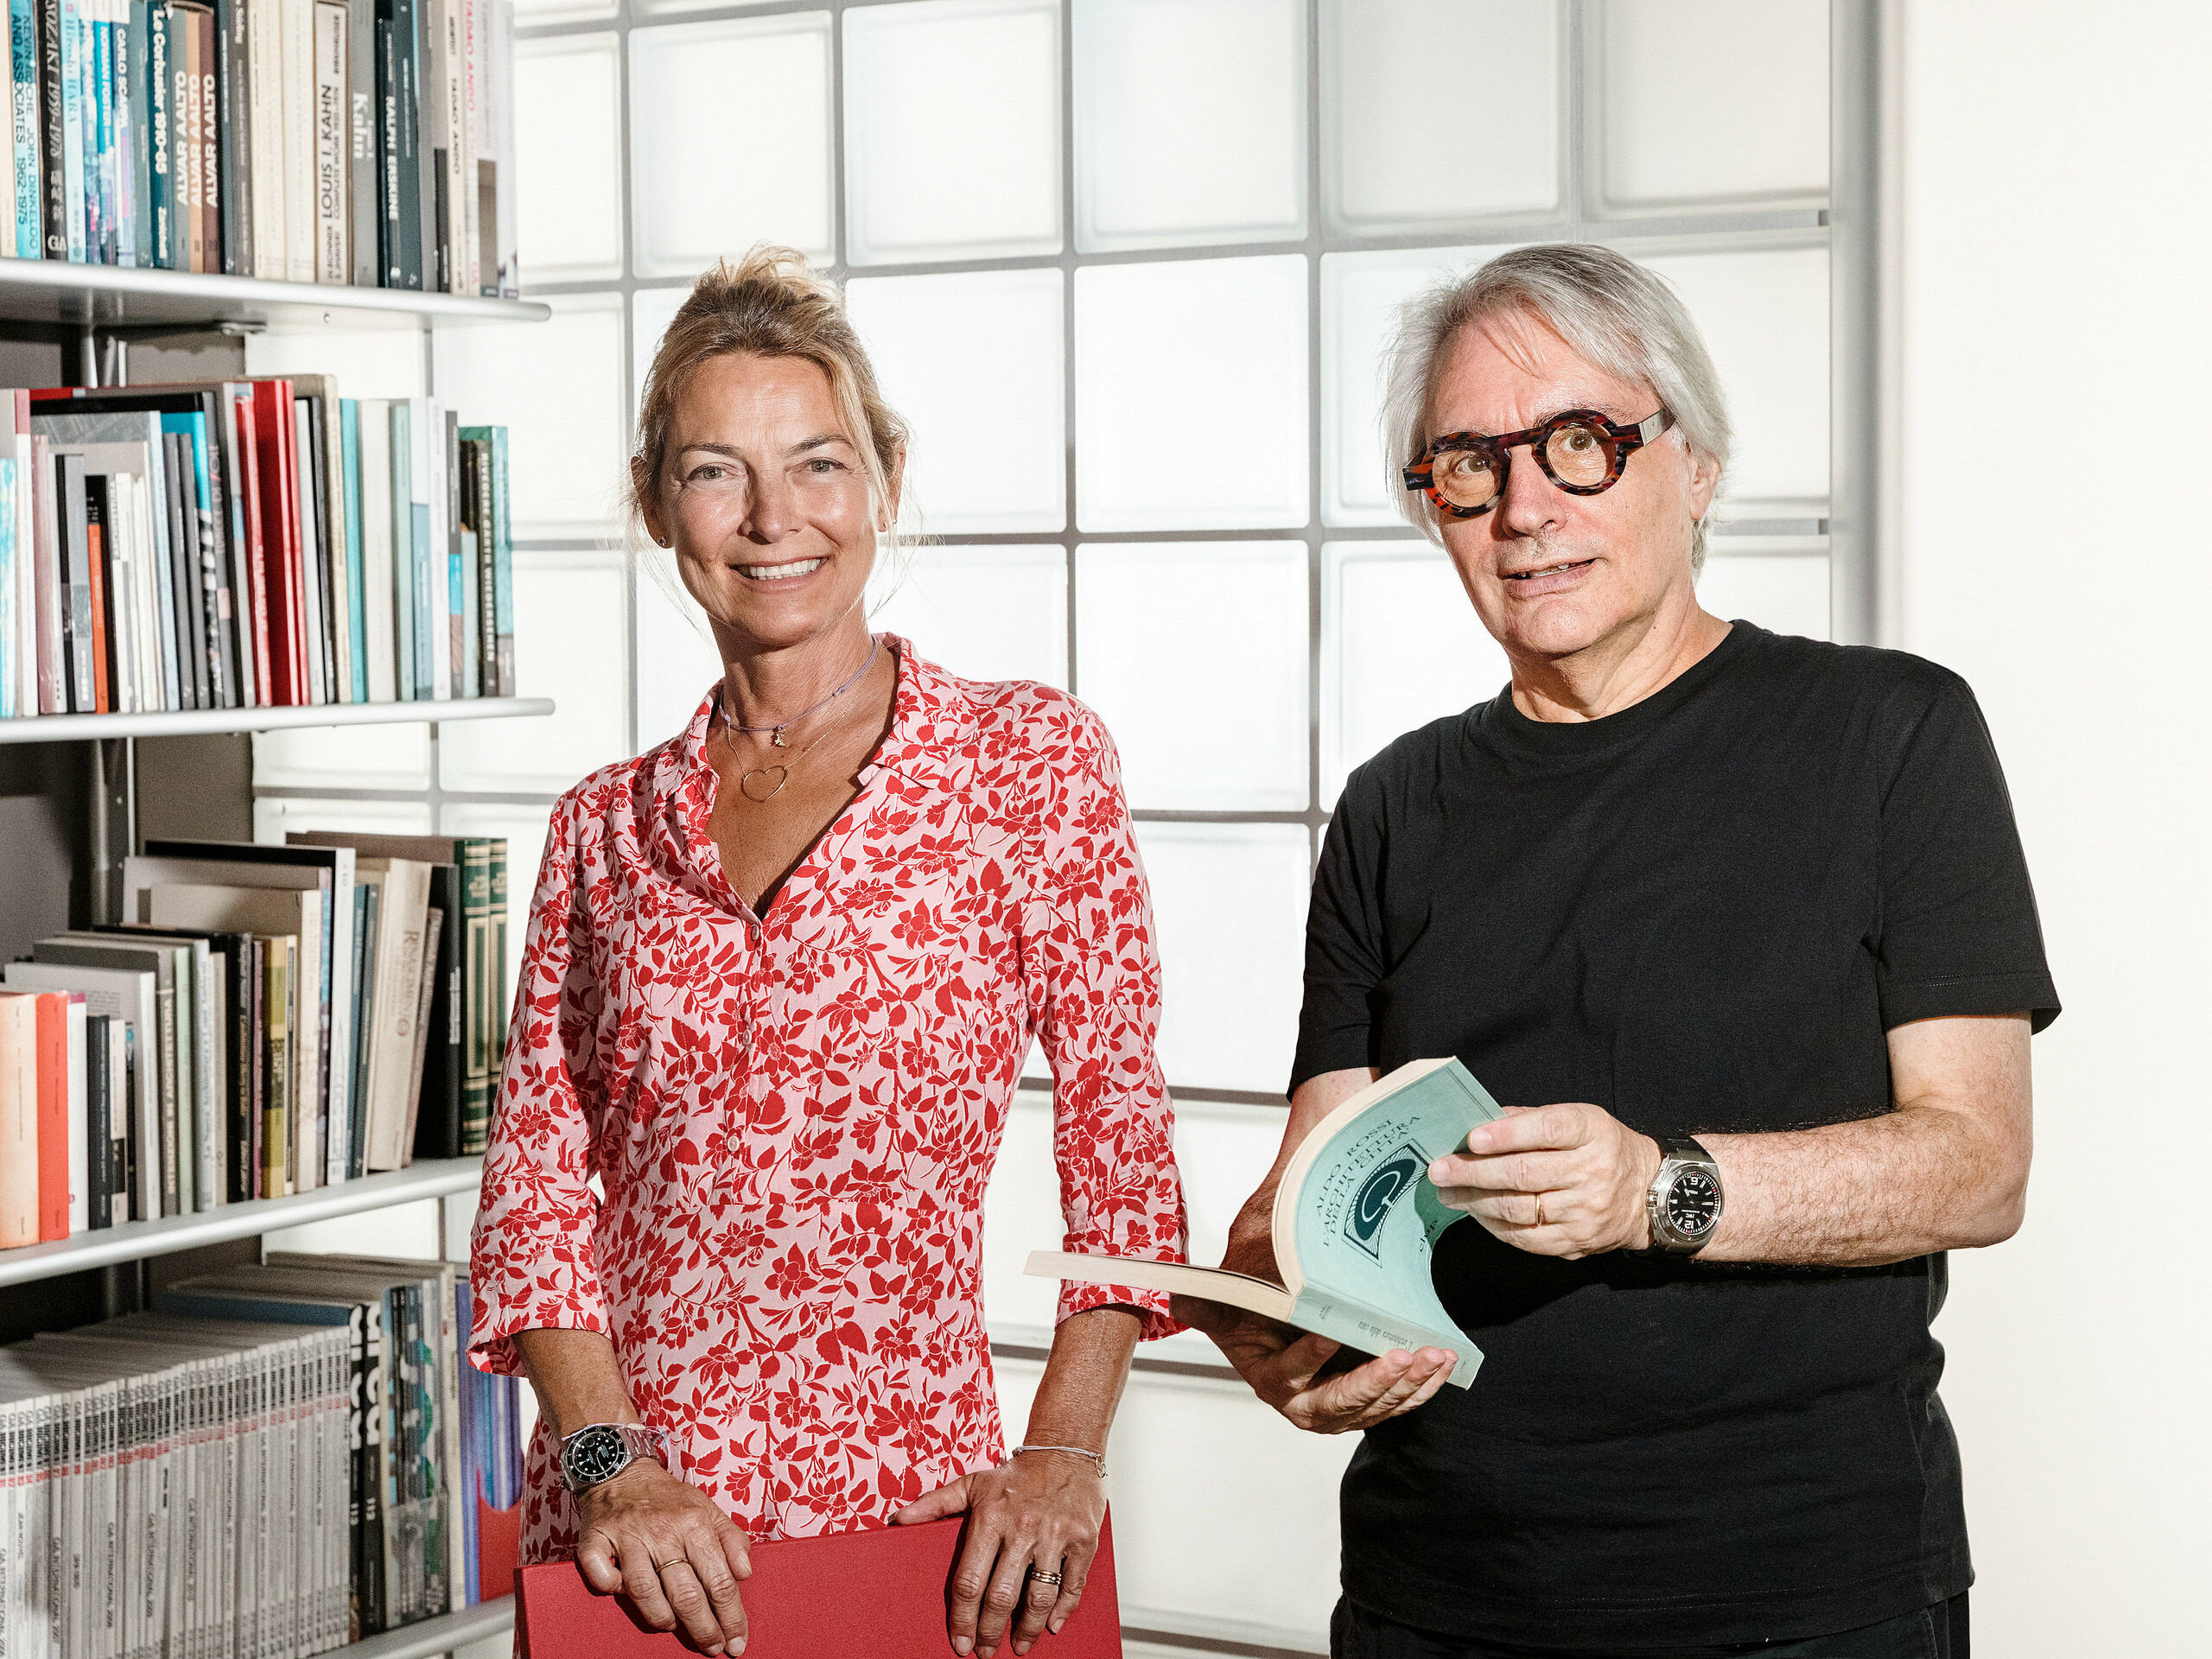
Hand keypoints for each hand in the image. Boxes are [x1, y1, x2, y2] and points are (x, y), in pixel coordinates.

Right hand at [574, 1459, 751, 1655]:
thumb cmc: (670, 1498)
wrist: (622, 1470)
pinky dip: (610, 1586)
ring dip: (660, 1617)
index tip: (737, 1642)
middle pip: (686, 1594)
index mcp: (695, 1524)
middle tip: (713, 1648)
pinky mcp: (595, 1539)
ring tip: (673, 1627)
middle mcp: (663, 1531)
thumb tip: (745, 1573)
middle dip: (703, 1629)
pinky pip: (600, 1574)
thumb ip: (732, 1539)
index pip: (720, 1581)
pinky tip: (620, 1592)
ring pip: (644, 1591)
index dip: (731, 1617)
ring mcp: (628, 1536)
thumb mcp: (709, 1509)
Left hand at [894, 1454, 1104, 1657]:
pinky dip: (1062, 1610)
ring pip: (1038, 1597)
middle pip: (1001, 1596)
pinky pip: (1072, 1585)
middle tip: (985, 1652)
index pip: (969, 1581)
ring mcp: (1055, 1536)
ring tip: (1017, 1647)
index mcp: (990, 1518)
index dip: (962, 1618)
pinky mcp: (1084, 1541)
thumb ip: (934, 1504)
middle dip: (990, 1632)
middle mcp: (1022, 1529)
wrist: (1067, 1450)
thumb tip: (897, 1520)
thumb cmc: (1017, 1474)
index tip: (959, 1642)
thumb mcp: (972, 1484)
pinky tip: (1052, 1625)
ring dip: (1027, 1630)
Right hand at [1175, 1295, 1455, 1433]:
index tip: (1327, 1333)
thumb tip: (1175, 1295)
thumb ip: (1208, 1302)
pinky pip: (1398, 1404)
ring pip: (1376, 1406)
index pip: (1288, 1374)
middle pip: (1340, 1403)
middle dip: (1374, 1381)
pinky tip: (1442, 1364)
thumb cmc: (1257, 1313)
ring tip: (1432, 1355)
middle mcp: (1304, 1404)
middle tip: (1401, 1356)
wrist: (1285, 1321)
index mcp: (1269, 1379)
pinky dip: (1423, 1388)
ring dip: (1408, 1384)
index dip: (1308, 1357)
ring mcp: (1341, 1408)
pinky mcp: (1369, 1405)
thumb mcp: (1229, 1304)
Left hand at [1428, 1102, 1661, 1259]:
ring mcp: (1585, 1210)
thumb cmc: (1600, 1147)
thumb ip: (1529, 1120)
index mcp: (1590, 1131)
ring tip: (1448, 1193)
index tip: (1471, 1138)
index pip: (1546, 1130)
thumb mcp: (1578, 1119)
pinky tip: (1475, 1213)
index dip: (1506, 1134)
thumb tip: (1478, 1123)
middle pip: (1524, 1173)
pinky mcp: (1577, 1241)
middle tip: (1439, 1171)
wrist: (1648, 1192)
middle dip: (1474, 1172)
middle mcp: (1592, 1171)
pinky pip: (1526, 1238)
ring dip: (1476, 1201)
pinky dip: (1494, 1226)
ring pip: (1519, 1208)